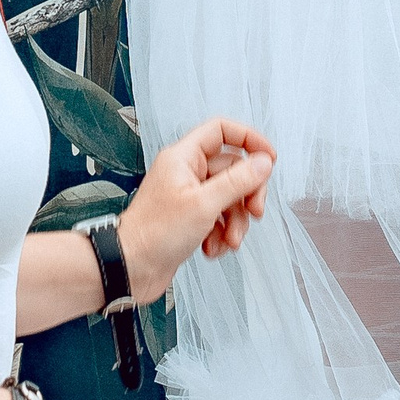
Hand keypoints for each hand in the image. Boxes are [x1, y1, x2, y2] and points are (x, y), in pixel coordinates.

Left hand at [117, 119, 273, 302]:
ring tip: (229, 241)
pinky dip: (222, 235)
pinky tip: (212, 248)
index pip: (221, 131)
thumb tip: (263, 162)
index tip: (268, 158)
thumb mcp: (204, 204)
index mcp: (184, 158)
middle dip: (246, 195)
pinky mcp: (190, 220)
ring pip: (229, 199)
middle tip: (255, 212)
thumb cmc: (154, 234)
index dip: (248, 139)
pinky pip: (219, 220)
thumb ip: (237, 181)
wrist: (130, 268)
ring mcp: (189, 197)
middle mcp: (186, 173)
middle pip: (232, 169)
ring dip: (235, 222)